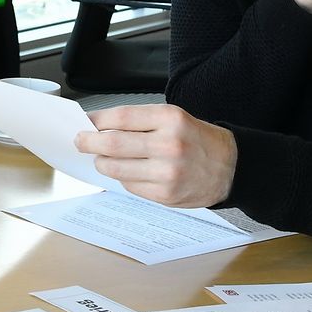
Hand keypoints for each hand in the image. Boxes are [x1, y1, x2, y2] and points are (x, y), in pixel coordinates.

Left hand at [73, 104, 237, 207]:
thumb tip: (99, 127)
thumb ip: (139, 122)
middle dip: (88, 143)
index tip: (84, 123)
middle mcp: (168, 144)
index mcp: (170, 119)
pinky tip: (129, 172)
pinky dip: (122, 178)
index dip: (95, 121)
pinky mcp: (165, 194)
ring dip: (102, 163)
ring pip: (115, 168)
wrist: (231, 167)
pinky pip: (129, 185)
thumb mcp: (174, 118)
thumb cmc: (197, 140)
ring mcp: (167, 172)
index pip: (119, 117)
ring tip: (102, 158)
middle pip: (112, 144)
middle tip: (80, 141)